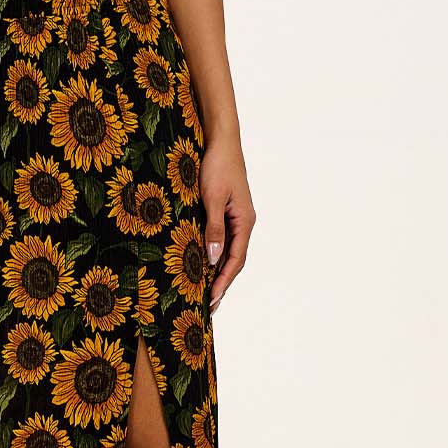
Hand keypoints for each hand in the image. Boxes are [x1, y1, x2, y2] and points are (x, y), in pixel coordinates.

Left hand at [200, 138, 256, 313]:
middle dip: (222, 285)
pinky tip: (203, 267)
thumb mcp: (211, 198)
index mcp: (245, 221)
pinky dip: (214, 257)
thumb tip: (214, 259)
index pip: (235, 260)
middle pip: (234, 261)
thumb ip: (213, 228)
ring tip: (205, 295)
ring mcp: (236, 218)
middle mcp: (244, 223)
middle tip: (208, 308)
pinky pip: (222, 241)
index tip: (211, 300)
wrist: (221, 140)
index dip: (223, 282)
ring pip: (229, 253)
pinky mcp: (226, 213)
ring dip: (218, 274)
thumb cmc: (217, 165)